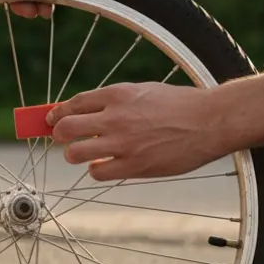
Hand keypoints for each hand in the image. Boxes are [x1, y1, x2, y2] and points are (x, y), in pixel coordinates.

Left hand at [47, 82, 230, 180]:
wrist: (212, 120)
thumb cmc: (179, 104)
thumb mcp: (143, 91)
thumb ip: (114, 101)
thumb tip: (84, 110)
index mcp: (118, 95)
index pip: (73, 104)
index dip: (57, 113)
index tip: (51, 119)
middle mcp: (116, 118)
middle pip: (65, 128)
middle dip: (58, 134)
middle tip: (62, 138)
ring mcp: (123, 143)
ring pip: (75, 153)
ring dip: (74, 154)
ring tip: (83, 154)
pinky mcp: (134, 165)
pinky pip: (98, 172)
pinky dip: (97, 169)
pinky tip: (105, 165)